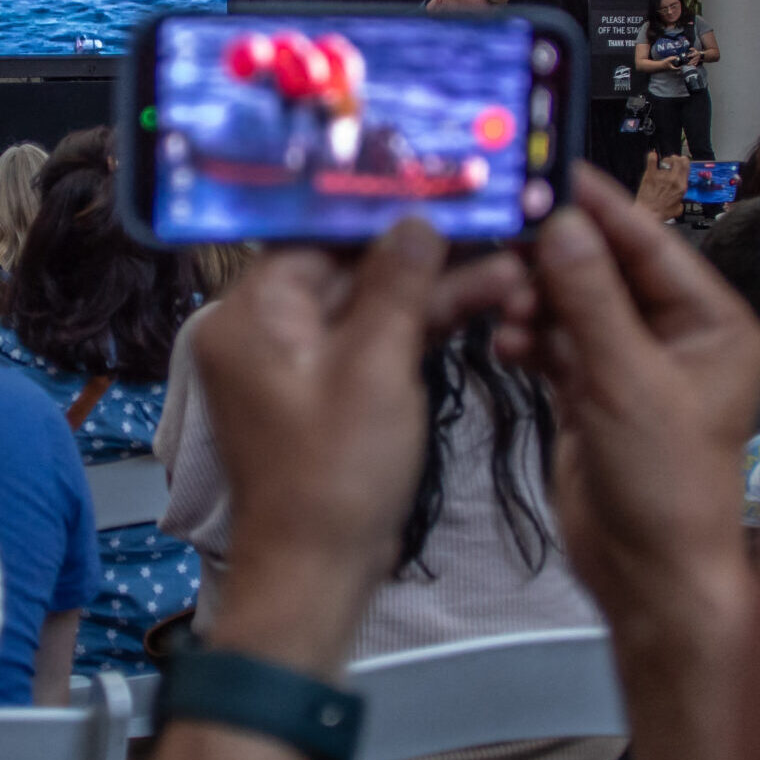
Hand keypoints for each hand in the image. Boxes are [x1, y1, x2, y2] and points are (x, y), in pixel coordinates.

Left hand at [191, 221, 536, 674]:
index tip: (440, 186)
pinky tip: (482, 300)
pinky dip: (417, 327)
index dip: (382, 209)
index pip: (316, 233)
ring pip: (367, 304)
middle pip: (346, 265)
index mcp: (250, 314)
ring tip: (509, 266)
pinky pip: (370, 341)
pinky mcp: (324, 392)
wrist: (316, 573)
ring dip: (432, 289)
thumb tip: (418, 222)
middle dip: (422, 250)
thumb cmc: (335, 477)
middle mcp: (260, 329)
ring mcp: (293, 362)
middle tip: (488, 222)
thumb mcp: (376, 368)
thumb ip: (397, 285)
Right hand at [493, 167, 759, 621]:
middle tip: (505, 238)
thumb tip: (560, 222)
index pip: (650, 244)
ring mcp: (630, 365)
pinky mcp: (591, 394)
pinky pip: (553, 344)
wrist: (649, 576)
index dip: (598, 206)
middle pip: (604, 269)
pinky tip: (506, 343)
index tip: (548, 168)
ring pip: (572, 305)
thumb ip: (590, 298)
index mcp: (712, 322)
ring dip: (535, 302)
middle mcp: (675, 337)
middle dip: (555, 260)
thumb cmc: (668, 486)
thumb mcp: (626, 381)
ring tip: (508, 312)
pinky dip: (528, 338)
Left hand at [636, 152, 686, 221]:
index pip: (687, 167)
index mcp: (681, 186)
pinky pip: (652, 161)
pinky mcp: (650, 175)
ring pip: (667, 160)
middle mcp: (673, 179)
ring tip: (663, 163)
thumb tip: (679, 200)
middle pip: (678, 160)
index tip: (683, 161)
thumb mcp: (678, 209)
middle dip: (676, 158)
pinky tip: (653, 156)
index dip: (685, 161)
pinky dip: (652, 157)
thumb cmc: (661, 212)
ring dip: (666, 159)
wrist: (648, 213)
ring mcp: (662, 176)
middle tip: (673, 160)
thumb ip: (680, 201)